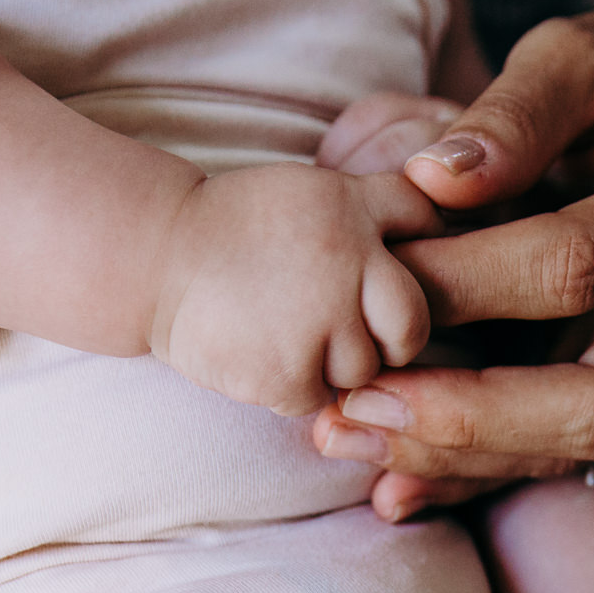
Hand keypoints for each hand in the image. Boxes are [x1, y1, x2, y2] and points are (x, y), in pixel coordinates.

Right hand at [151, 164, 438, 416]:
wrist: (151, 258)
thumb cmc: (234, 230)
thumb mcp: (309, 194)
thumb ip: (373, 216)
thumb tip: (442, 242)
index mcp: (352, 208)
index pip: (424, 225)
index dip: (414, 250)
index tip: (378, 270)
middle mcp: (346, 259)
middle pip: (412, 323)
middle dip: (390, 335)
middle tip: (342, 327)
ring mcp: (319, 320)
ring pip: (365, 369)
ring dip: (333, 362)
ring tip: (283, 333)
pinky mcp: (289, 374)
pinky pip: (319, 398)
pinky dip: (293, 386)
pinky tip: (260, 354)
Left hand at [313, 9, 593, 516]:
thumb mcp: (589, 51)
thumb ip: (517, 107)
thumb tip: (435, 177)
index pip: (580, 261)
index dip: (468, 280)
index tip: (375, 281)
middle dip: (469, 415)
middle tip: (353, 408)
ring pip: (584, 442)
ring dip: (460, 456)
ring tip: (349, 439)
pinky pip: (572, 451)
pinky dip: (481, 471)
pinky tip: (397, 484)